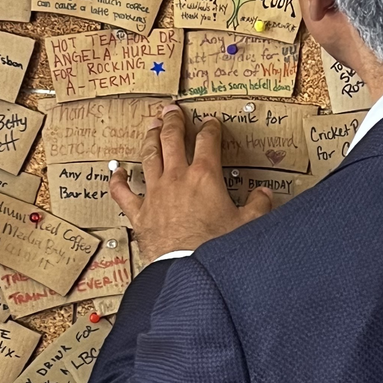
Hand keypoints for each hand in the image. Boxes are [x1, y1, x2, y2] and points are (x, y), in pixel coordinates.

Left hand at [109, 104, 272, 261]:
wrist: (189, 272)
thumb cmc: (216, 248)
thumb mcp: (247, 225)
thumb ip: (258, 206)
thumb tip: (264, 195)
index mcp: (205, 176)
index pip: (207, 141)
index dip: (210, 128)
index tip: (211, 123)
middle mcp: (177, 179)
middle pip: (172, 139)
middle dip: (173, 121)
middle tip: (171, 111)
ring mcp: (156, 194)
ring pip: (149, 157)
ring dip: (150, 139)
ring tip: (151, 127)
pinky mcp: (140, 213)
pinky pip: (124, 193)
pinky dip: (119, 180)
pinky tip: (117, 171)